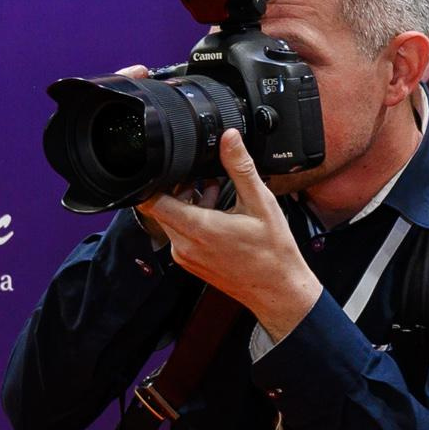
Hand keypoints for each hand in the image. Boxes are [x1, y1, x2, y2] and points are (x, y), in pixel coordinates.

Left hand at [137, 130, 322, 340]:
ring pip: (171, 220)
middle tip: (202, 176)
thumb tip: (229, 139)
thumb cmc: (272, 252)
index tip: (171, 168)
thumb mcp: (260, 203)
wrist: (278, 290)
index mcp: (196, 227)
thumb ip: (240, 168)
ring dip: (187, 203)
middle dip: (177, 187)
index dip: (154, 179)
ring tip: (213, 192)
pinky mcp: (191, 263)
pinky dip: (193, 220)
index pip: (150, 199)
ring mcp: (185, 256)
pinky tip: (218, 213)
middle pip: (160, 206)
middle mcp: (184, 245)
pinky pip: (181, 235)